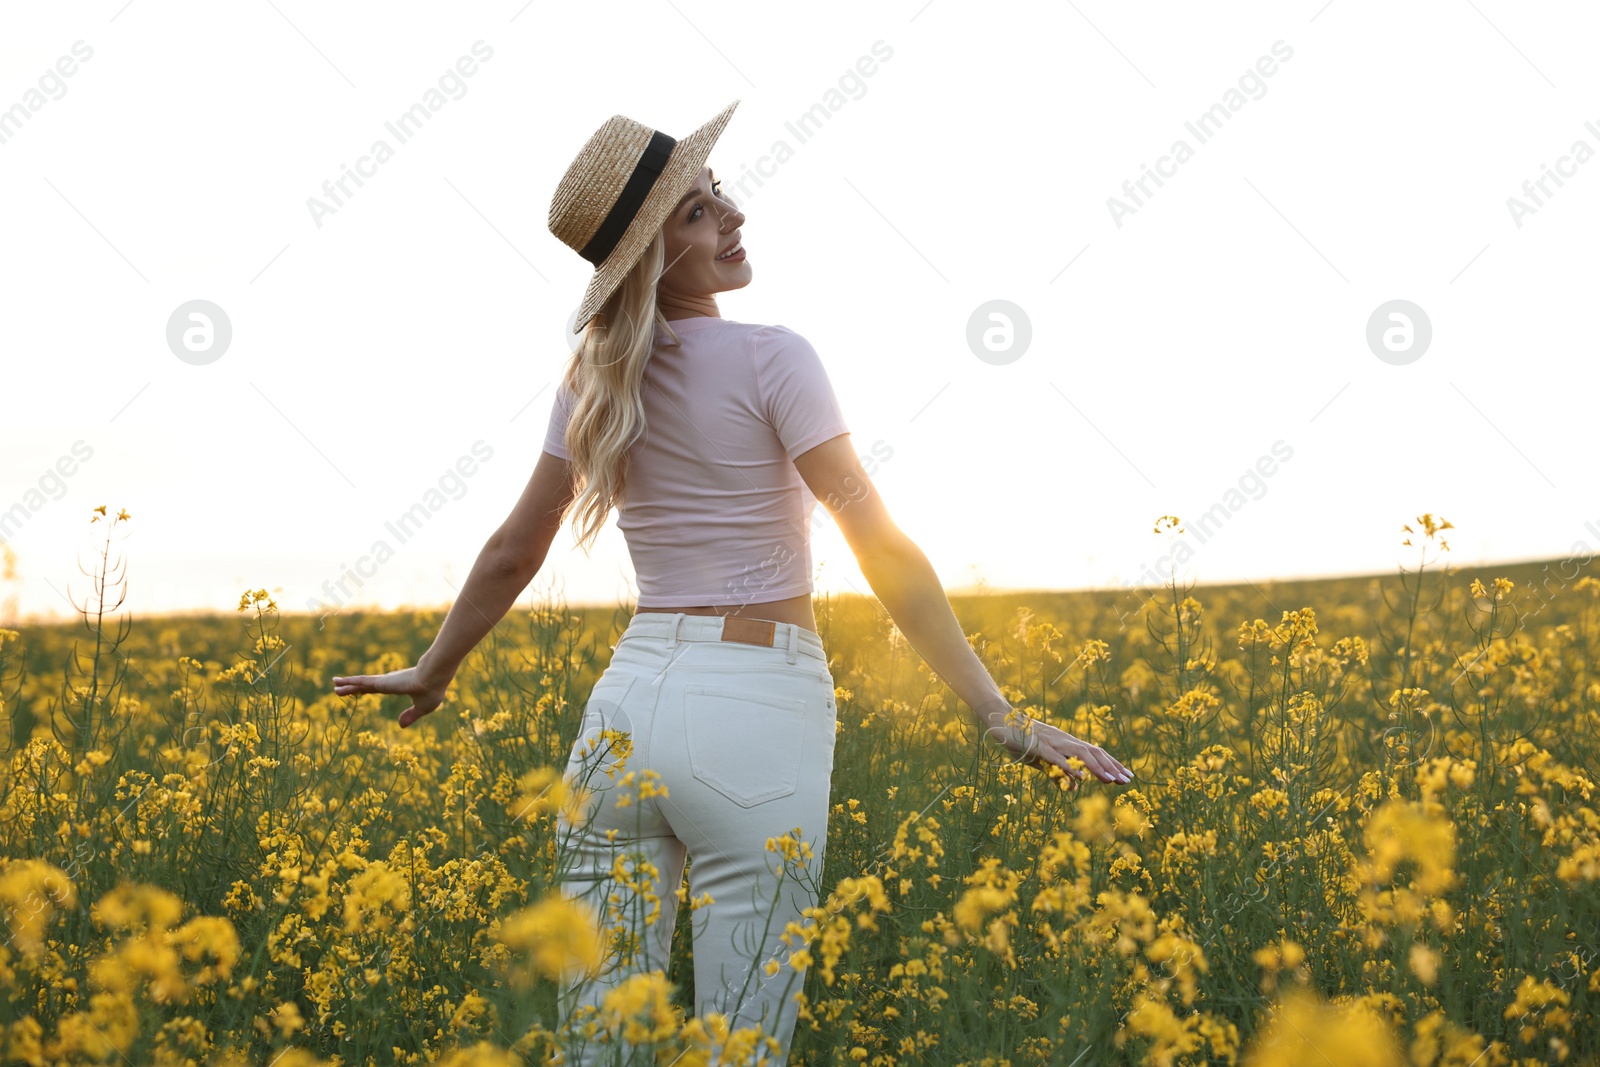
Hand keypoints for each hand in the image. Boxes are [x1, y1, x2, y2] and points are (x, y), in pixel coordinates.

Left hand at [332, 662, 453, 728]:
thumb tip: (400, 726)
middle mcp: (388, 682)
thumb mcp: (422, 708)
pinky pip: (360, 682)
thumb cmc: (432, 690)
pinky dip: (349, 682)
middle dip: (353, 688)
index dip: (367, 690)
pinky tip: (338, 682)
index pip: (378, 689)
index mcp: (398, 686)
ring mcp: (383, 681)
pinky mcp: (380, 682)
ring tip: (334, 684)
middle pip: (365, 686)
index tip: (359, 691)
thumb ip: (411, 715)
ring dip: (347, 685)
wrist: (434, 677)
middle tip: (340, 688)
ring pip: (360, 683)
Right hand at [978, 705, 1133, 789]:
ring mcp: (1053, 741)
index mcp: (1066, 743)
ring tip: (1110, 780)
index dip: (1112, 763)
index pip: (1095, 752)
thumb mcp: (1041, 762)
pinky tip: (1081, 776)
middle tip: (1127, 781)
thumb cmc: (1020, 741)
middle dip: (1112, 766)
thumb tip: (1072, 787)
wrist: (1001, 722)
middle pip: (1094, 752)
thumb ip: (1057, 773)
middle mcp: (1064, 740)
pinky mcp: (1039, 746)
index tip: (1127, 775)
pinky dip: (1070, 766)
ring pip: (1080, 753)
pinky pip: (1058, 758)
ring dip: (1097, 767)